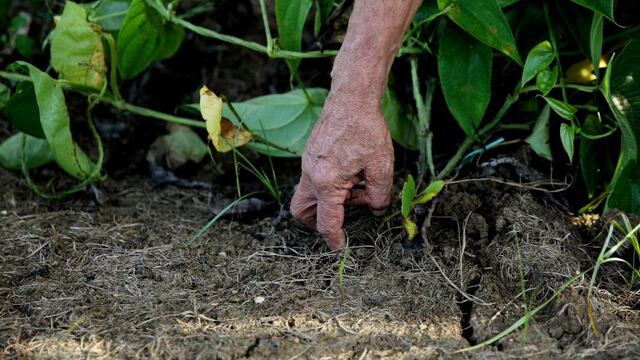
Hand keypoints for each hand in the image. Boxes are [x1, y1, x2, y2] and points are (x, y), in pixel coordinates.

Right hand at [290, 93, 393, 249]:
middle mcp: (310, 174)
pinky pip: (314, 179)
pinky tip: (352, 173)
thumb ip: (379, 195)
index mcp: (326, 182)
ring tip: (356, 189)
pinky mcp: (311, 154)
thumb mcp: (381, 166)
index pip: (326, 221)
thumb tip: (377, 210)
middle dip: (316, 221)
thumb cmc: (366, 128)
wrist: (351, 97)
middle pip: (301, 211)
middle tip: (340, 219)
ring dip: (328, 200)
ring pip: (308, 194)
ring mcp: (307, 163)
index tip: (339, 247)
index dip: (333, 238)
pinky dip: (329, 185)